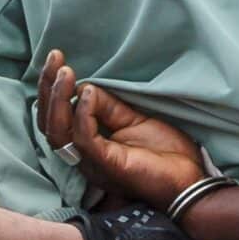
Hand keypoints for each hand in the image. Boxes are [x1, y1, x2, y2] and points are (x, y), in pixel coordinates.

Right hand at [35, 49, 203, 207]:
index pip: (55, 117)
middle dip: (48, 88)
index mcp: (87, 146)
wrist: (190, 182)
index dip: (52, 88)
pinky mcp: (107, 165)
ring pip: (58, 132)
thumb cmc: (166, 154)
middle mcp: (83, 156)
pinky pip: (84, 140)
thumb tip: (86, 87)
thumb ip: (109, 106)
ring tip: (65, 73)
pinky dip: (83, 115)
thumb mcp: (134, 120)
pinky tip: (88, 93)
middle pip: (49, 123)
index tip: (58, 59)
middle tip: (55, 57)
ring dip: (59, 99)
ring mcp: (93, 162)